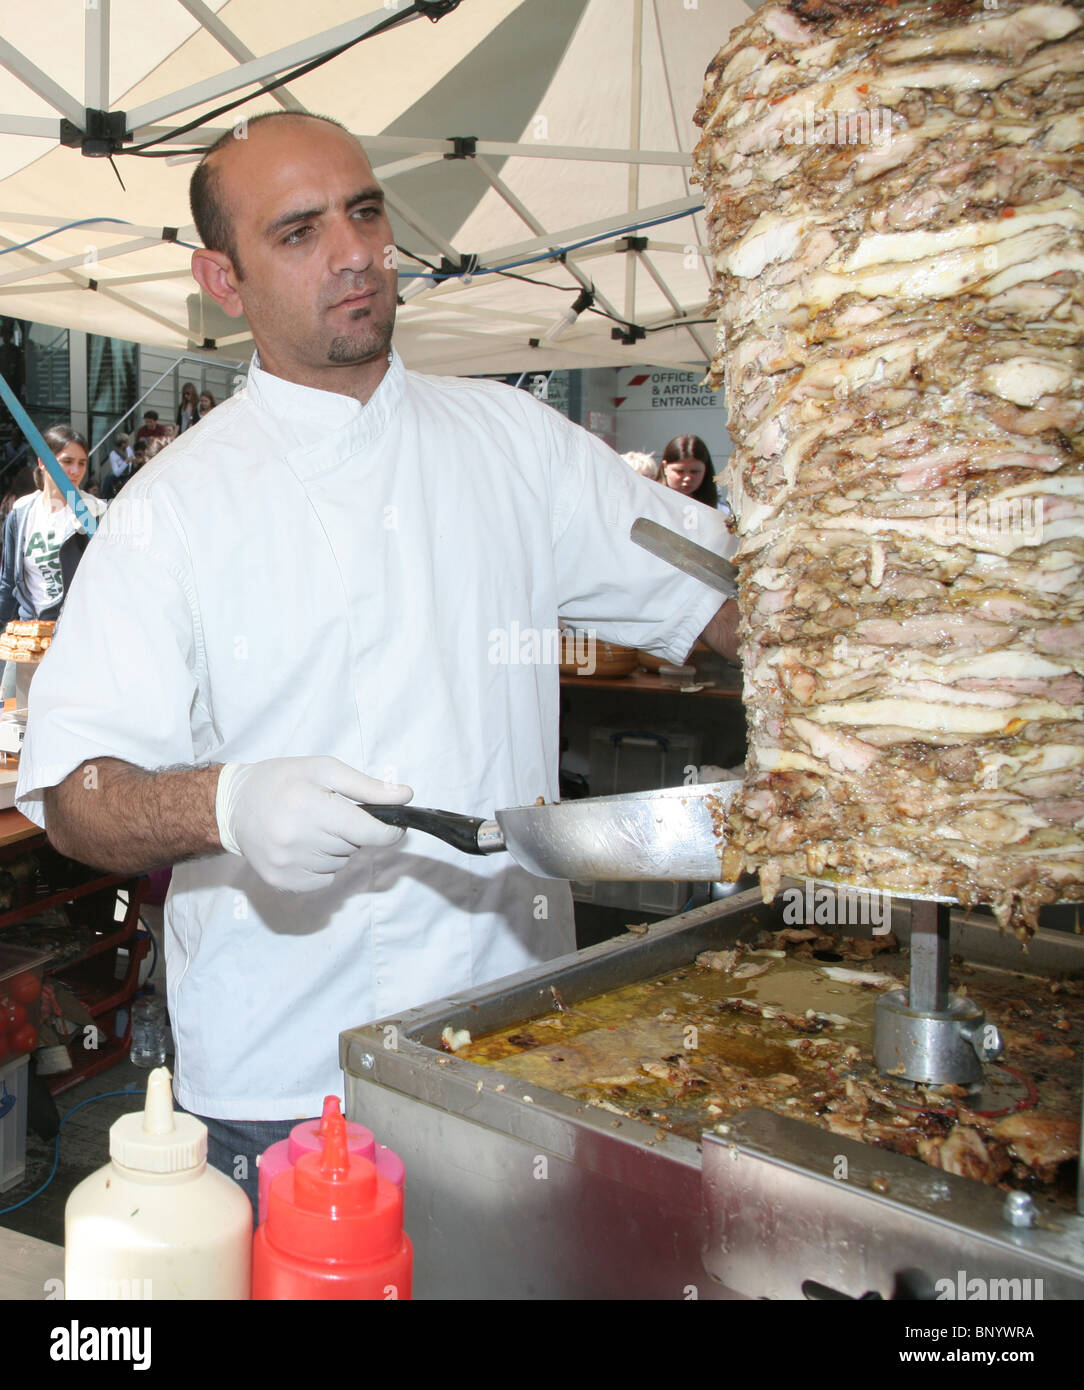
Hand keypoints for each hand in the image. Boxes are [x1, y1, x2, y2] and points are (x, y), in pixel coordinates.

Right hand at [215, 756, 412, 891]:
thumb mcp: (324, 770)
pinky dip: (321, 865)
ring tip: (311, 828)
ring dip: (335, 849)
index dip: (388, 832)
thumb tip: (406, 796)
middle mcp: (297, 840)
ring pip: (339, 864)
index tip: (394, 828)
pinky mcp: (282, 881)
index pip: (368, 832)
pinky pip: (323, 880)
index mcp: (311, 807)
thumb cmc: (282, 780)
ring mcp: (288, 864)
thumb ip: (367, 786)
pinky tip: (302, 845)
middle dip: (352, 832)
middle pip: (354, 847)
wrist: (233, 805)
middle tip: (329, 814)